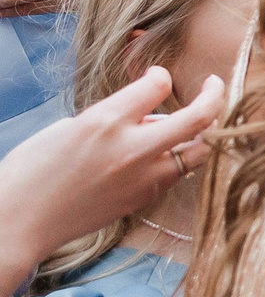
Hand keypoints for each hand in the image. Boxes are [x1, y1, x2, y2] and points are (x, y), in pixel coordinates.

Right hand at [0, 68, 224, 288]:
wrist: (18, 221)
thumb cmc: (33, 170)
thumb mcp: (69, 127)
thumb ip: (114, 117)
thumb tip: (148, 115)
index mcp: (104, 121)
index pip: (158, 85)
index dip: (160, 76)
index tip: (157, 77)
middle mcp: (131, 149)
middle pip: (199, 117)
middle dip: (213, 96)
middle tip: (213, 86)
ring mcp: (142, 178)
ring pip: (200, 151)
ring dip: (202, 133)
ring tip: (189, 123)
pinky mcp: (143, 200)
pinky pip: (178, 174)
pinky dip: (180, 158)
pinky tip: (164, 153)